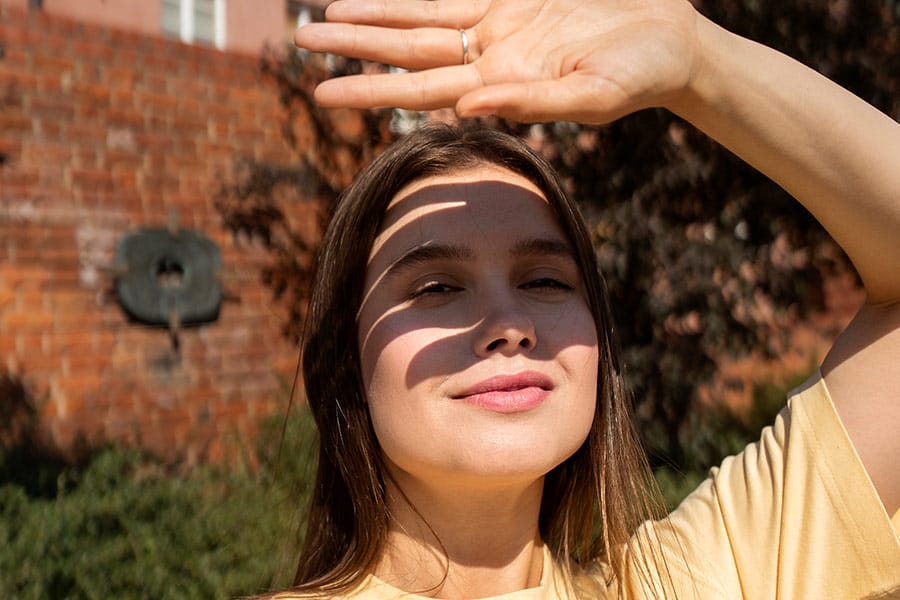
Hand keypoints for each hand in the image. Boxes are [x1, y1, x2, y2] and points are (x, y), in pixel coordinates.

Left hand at [295, 0, 702, 122]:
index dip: (370, 90)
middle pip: (406, 53)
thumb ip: (532, 105)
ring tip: (321, 18)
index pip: (420, 91)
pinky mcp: (511, 2)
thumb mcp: (592, 97)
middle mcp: (488, 61)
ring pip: (419, 22)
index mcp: (500, 88)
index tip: (321, 92)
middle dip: (354, 48)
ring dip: (372, 20)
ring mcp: (497, 30)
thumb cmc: (640, 75)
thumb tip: (466, 106)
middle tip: (298, 43)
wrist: (670, 41)